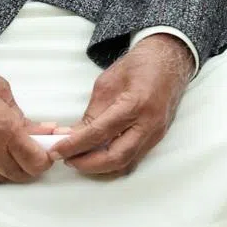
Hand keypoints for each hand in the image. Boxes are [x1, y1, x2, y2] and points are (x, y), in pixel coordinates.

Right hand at [0, 44, 56, 183]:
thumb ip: (24, 118)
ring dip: (12, 169)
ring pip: (0, 178)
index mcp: (2, 128)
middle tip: (34, 149)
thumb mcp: (3, 92)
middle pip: (20, 175)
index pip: (34, 162)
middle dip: (32, 165)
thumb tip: (44, 132)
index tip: (48, 150)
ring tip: (13, 148)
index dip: (46, 158)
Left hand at [49, 34, 194, 178]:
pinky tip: (99, 154)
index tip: (56, 150)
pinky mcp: (157, 137)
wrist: (170, 59)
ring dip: (100, 166)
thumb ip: (92, 113)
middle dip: (88, 164)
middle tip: (67, 159)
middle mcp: (149, 122)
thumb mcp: (108, 83)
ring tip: (80, 158)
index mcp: (136, 103)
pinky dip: (113, 160)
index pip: (100, 133)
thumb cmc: (139, 65)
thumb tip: (73, 136)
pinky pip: (133, 157)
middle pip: (116, 157)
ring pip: (126, 163)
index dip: (75, 145)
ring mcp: (156, 132)